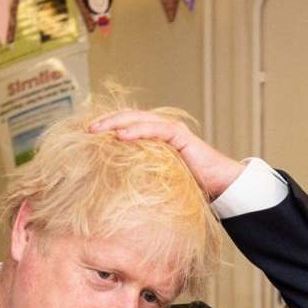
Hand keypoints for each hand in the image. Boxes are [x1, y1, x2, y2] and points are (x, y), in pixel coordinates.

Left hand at [86, 109, 242, 202]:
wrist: (221, 186)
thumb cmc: (192, 187)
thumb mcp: (159, 180)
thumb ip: (142, 176)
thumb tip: (115, 190)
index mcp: (155, 137)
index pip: (127, 125)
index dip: (107, 126)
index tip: (87, 134)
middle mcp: (162, 129)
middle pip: (128, 117)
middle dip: (106, 121)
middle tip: (86, 129)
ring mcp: (171, 129)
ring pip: (138, 119)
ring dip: (116, 123)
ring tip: (97, 130)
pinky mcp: (180, 135)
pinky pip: (156, 129)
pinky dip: (138, 131)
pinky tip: (122, 136)